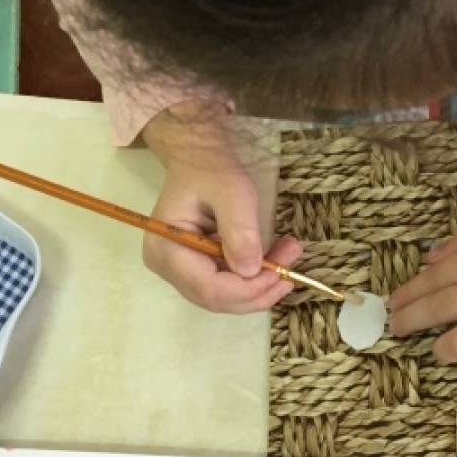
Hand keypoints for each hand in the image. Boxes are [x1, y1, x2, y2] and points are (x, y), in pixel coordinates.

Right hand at [141, 103, 301, 312]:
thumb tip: (251, 271)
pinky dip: (253, 278)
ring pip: (225, 296)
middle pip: (216, 298)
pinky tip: (274, 260)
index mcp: (166, 250)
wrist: (198, 157)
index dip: (247, 290)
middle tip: (291, 269)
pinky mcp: (195, 268)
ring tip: (288, 257)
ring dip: (260, 285)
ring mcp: (179, 270)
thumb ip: (240, 231)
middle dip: (257, 290)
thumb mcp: (232, 192)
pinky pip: (226, 285)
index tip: (280, 275)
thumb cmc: (211, 168)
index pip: (209, 288)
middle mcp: (166, 267)